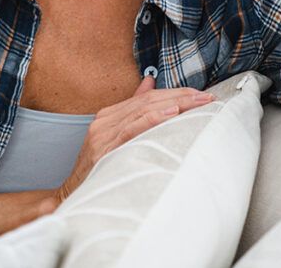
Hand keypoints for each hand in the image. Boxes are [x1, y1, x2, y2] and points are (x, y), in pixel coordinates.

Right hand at [51, 74, 214, 205]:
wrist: (73, 196)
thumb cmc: (99, 170)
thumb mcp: (115, 138)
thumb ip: (133, 111)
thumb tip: (149, 83)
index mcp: (108, 116)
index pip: (146, 97)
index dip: (174, 92)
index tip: (199, 95)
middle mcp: (104, 121)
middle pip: (147, 100)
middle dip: (180, 96)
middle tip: (206, 98)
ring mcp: (103, 134)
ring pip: (143, 110)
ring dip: (175, 104)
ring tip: (197, 103)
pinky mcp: (104, 148)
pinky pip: (132, 128)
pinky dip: (153, 117)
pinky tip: (172, 113)